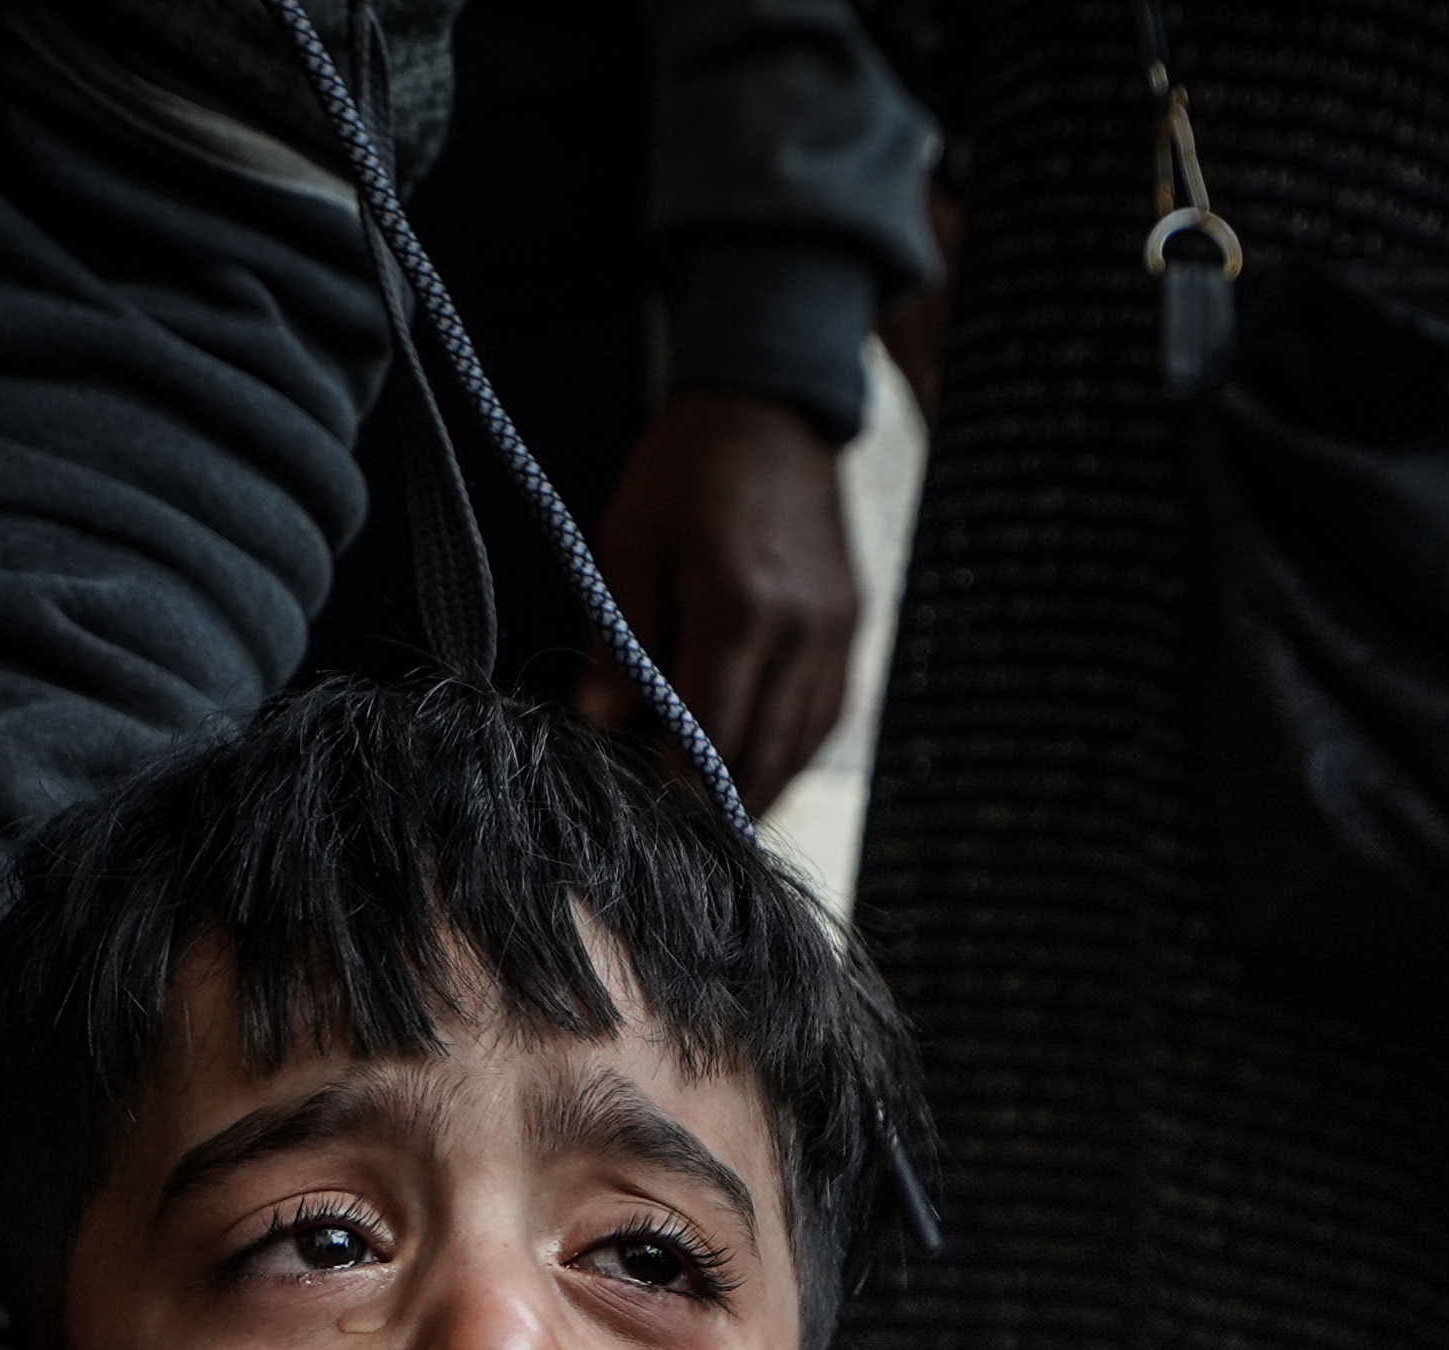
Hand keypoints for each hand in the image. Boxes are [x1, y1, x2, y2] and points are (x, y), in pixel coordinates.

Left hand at [576, 390, 859, 814]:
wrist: (769, 411)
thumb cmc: (683, 472)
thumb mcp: (626, 542)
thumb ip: (616, 637)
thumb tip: (597, 721)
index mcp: (736, 604)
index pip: (709, 728)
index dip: (678, 785)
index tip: (648, 818)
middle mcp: (798, 628)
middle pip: (761, 751)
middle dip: (719, 804)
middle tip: (679, 840)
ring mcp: (835, 631)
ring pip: (800, 744)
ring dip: (760, 791)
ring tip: (718, 826)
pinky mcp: (851, 627)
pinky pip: (826, 716)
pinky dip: (792, 753)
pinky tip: (759, 773)